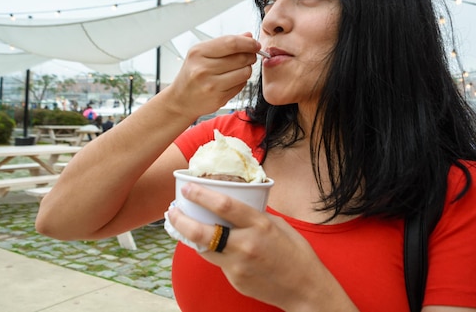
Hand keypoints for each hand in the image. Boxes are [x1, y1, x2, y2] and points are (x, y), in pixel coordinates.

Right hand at [167, 33, 260, 119]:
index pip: (231, 43)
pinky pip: (241, 85)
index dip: (248, 43)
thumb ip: (226, 44)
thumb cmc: (192, 74)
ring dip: (247, 69)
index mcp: (198, 52)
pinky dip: (242, 81)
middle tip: (251, 56)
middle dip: (250, 55)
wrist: (181, 99)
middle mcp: (203, 68)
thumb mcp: (203, 54)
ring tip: (240, 68)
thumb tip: (248, 36)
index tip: (255, 44)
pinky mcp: (219, 98)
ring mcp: (211, 85)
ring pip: (244, 72)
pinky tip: (233, 80)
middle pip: (240, 58)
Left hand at [167, 183, 358, 310]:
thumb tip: (234, 205)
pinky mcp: (235, 279)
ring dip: (189, 236)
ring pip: (203, 248)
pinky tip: (208, 243)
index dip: (200, 195)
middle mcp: (246, 244)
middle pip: (202, 231)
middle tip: (172, 211)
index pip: (224, 205)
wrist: (304, 288)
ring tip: (181, 225)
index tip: (187, 188)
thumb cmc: (296, 253)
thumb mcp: (279, 225)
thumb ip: (255, 216)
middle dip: (181, 219)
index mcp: (260, 225)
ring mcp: (238, 265)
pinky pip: (217, 261)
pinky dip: (210, 251)